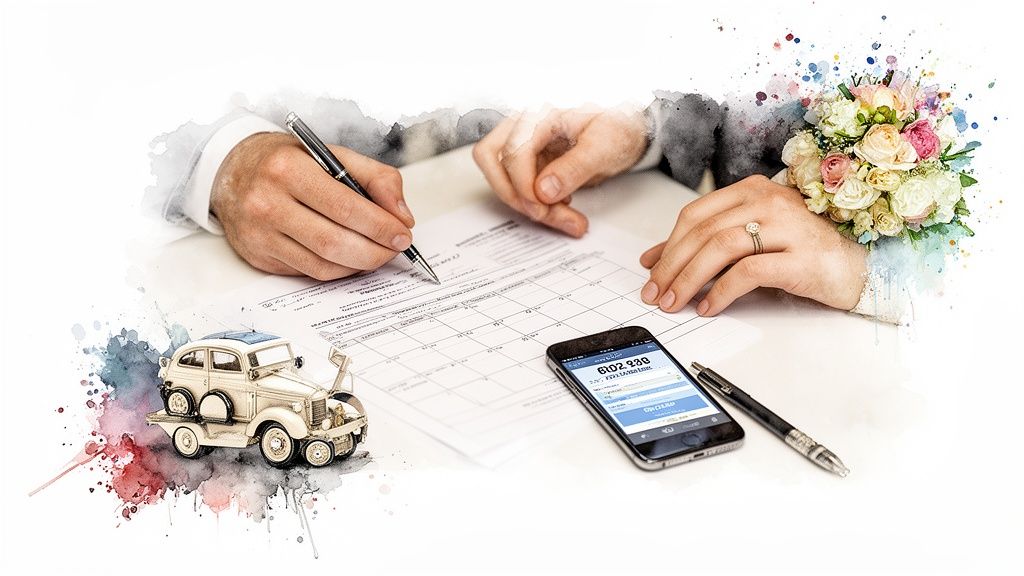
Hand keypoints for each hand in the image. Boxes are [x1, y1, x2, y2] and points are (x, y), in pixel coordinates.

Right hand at [210, 132, 415, 279]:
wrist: (231, 171)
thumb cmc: (287, 162)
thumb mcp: (331, 154)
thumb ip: (376, 178)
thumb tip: (401, 216)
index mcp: (288, 169)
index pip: (346, 207)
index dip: (381, 225)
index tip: (403, 233)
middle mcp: (268, 203)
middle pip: (335, 242)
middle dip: (376, 250)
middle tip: (396, 248)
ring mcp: (260, 234)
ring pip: (323, 265)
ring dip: (361, 264)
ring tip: (379, 252)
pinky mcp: (259, 257)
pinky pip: (310, 273)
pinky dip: (340, 270)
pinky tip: (353, 258)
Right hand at [472, 106, 649, 236]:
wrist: (629, 130)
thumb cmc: (619, 126)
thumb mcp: (605, 145)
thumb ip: (575, 167)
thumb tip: (544, 190)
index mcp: (542, 112)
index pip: (513, 150)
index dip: (523, 184)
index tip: (543, 206)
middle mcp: (526, 124)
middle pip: (491, 158)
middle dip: (514, 194)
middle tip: (544, 215)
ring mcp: (526, 143)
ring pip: (502, 176)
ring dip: (525, 203)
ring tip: (564, 217)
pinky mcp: (531, 161)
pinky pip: (520, 186)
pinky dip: (536, 204)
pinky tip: (563, 207)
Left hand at [638, 175, 867, 314]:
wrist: (859, 267)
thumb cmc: (802, 252)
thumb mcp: (752, 241)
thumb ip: (709, 244)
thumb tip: (655, 260)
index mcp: (754, 191)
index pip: (695, 214)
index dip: (667, 245)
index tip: (650, 272)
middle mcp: (769, 201)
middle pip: (703, 231)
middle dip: (672, 266)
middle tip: (655, 294)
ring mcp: (787, 226)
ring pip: (720, 247)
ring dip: (689, 279)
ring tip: (675, 303)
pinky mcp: (800, 257)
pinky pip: (748, 272)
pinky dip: (721, 291)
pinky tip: (708, 306)